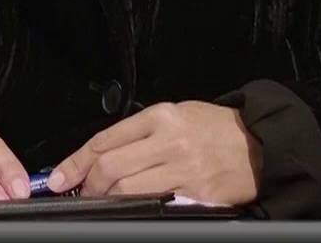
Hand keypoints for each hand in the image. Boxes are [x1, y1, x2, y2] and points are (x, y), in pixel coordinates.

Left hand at [48, 101, 261, 204]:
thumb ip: (139, 131)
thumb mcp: (175, 114)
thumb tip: (100, 154)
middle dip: (88, 184)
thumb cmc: (215, 127)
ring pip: (129, 189)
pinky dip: (138, 207)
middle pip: (110, 167)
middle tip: (82, 192)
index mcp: (160, 116)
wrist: (261, 142)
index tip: (59, 177)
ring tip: (104, 200)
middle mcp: (170, 141)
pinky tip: (131, 207)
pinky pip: (157, 204)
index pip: (104, 140)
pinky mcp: (199, 194)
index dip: (75, 162)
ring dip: (108, 199)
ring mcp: (185, 169)